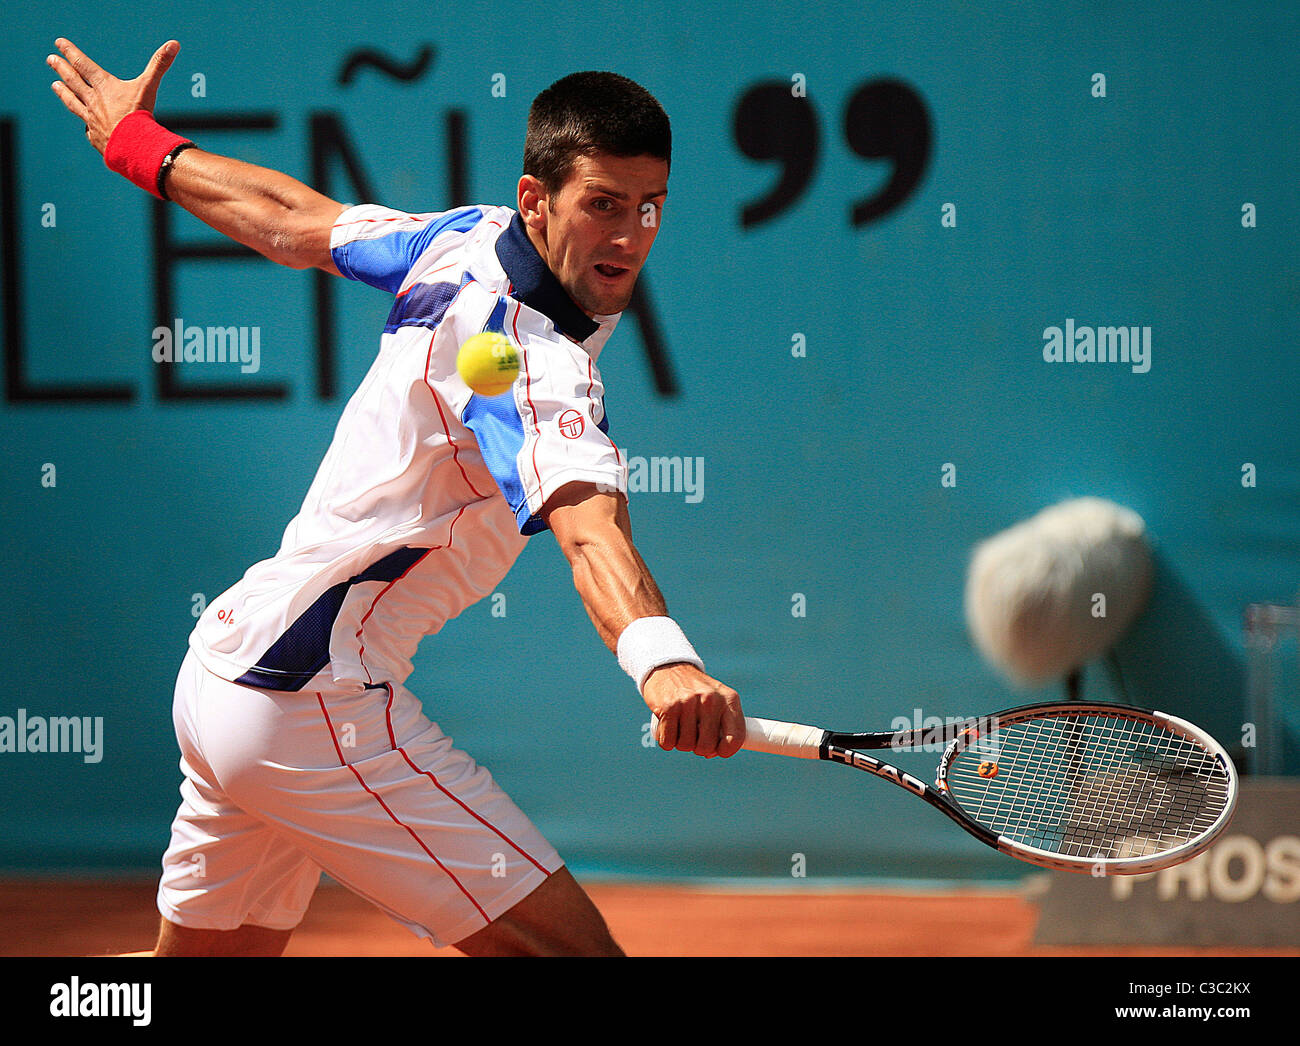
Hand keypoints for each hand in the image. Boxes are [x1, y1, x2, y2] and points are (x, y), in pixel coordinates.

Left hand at [47, 38, 179, 153]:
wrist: (133, 145)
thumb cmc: (140, 114)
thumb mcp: (149, 86)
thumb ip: (159, 64)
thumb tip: (173, 44)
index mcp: (104, 86)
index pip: (83, 65)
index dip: (70, 52)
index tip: (59, 44)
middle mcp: (93, 101)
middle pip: (73, 81)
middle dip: (61, 68)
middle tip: (51, 60)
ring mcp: (92, 119)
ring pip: (73, 102)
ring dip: (64, 93)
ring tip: (55, 86)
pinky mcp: (95, 137)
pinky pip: (89, 129)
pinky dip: (87, 126)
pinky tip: (86, 126)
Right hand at [645, 663, 744, 757]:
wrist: (670, 667)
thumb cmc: (697, 691)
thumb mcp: (718, 700)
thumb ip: (721, 726)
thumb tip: (711, 753)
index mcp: (729, 699)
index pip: (735, 738)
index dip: (725, 751)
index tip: (716, 750)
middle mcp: (711, 700)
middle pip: (706, 746)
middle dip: (698, 747)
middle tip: (693, 734)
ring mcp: (689, 702)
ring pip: (686, 745)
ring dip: (680, 742)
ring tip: (680, 726)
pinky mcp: (669, 707)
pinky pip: (667, 741)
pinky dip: (665, 740)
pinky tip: (667, 727)